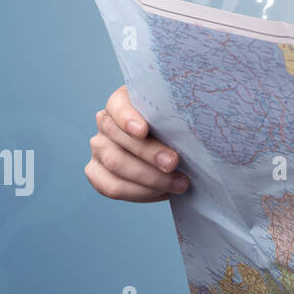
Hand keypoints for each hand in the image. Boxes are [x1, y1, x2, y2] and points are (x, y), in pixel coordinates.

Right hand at [85, 84, 189, 201]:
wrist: (173, 146)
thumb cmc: (178, 125)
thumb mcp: (179, 114)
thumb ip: (179, 114)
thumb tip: (196, 123)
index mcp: (122, 101)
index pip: (118, 105)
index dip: (128, 118)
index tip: (143, 130)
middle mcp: (106, 123)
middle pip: (119, 139)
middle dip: (149, 154)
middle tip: (173, 162)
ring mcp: (99, 148)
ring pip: (115, 165)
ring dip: (150, 178)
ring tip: (179, 183)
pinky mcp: (97, 172)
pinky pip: (112, 187)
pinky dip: (140, 192)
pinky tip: (163, 191)